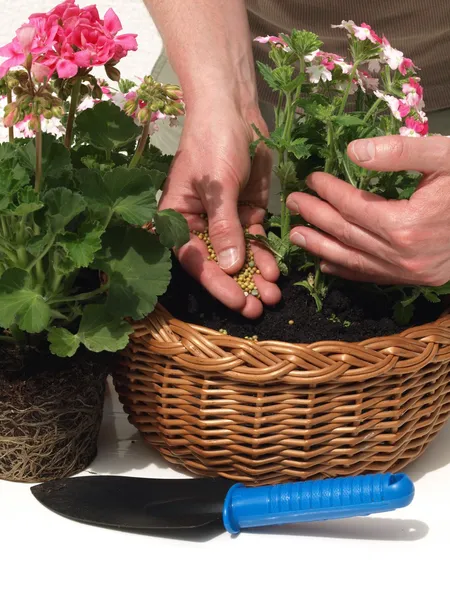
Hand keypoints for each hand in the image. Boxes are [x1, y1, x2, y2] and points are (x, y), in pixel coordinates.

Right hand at [159, 98, 280, 317]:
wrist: (234, 108)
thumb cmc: (214, 141)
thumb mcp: (217, 184)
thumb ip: (224, 226)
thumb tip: (233, 268)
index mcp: (179, 218)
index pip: (195, 259)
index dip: (216, 283)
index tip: (238, 300)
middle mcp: (200, 224)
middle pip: (218, 264)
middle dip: (240, 286)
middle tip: (260, 307)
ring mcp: (225, 220)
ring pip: (240, 256)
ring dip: (256, 275)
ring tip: (274, 295)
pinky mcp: (246, 212)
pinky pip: (255, 240)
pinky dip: (265, 254)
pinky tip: (277, 269)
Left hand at [287, 136, 449, 286]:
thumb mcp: (445, 157)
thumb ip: (400, 152)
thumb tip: (353, 152)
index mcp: (406, 224)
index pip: (353, 207)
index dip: (328, 191)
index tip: (311, 178)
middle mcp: (401, 254)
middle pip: (346, 233)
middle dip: (315, 217)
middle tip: (291, 203)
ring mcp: (407, 272)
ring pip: (353, 260)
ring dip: (320, 247)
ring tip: (295, 236)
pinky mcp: (415, 280)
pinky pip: (371, 277)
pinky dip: (346, 270)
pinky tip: (326, 263)